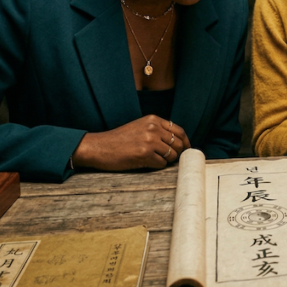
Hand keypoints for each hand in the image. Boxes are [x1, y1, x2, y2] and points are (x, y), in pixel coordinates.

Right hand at [72, 115, 190, 170]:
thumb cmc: (119, 140)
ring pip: (172, 155)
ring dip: (166, 160)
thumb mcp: (139, 127)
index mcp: (153, 120)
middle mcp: (153, 128)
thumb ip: (157, 130)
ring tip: (154, 160)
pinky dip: (157, 166)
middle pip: (178, 143)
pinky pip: (162, 164)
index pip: (179, 131)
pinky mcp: (144, 154)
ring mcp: (149, 141)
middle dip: (178, 153)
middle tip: (171, 159)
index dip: (185, 142)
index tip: (186, 149)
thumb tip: (177, 142)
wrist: (99, 147)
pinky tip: (147, 163)